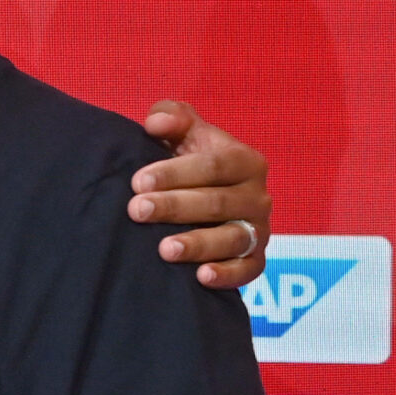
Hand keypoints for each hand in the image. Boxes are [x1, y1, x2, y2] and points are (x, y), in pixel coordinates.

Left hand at [131, 101, 268, 289]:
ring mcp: (259, 229)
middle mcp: (258, 196)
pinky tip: (201, 277)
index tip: (138, 182)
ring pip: (233, 238)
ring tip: (164, 249)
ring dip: (198, 244)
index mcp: (245, 161)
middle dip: (175, 207)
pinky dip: (228, 275)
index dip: (176, 173)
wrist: (203, 194)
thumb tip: (156, 123)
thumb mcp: (183, 132)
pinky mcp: (255, 259)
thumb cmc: (189, 159)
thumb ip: (172, 117)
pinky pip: (249, 270)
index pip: (213, 165)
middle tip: (136, 210)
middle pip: (218, 202)